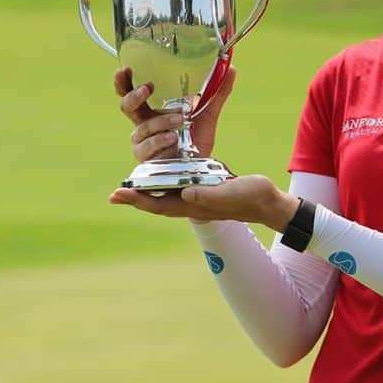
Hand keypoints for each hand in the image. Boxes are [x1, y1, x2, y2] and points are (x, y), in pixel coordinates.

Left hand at [108, 175, 299, 231]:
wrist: (267, 202)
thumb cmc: (250, 197)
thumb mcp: (230, 192)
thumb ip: (208, 194)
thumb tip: (185, 192)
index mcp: (194, 205)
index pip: (158, 204)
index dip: (137, 200)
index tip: (118, 193)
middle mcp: (191, 203)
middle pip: (156, 203)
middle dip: (135, 198)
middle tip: (115, 193)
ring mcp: (197, 198)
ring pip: (165, 196)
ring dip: (147, 192)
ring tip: (131, 186)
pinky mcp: (204, 190)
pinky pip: (178, 188)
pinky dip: (164, 183)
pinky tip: (161, 177)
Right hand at [114, 66, 236, 160]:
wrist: (199, 164)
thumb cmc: (195, 136)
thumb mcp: (208, 112)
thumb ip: (217, 91)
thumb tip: (231, 68)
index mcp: (151, 108)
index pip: (130, 91)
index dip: (124, 81)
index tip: (127, 69)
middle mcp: (142, 123)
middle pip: (125, 106)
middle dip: (134, 95)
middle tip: (147, 88)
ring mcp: (142, 141)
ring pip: (142, 127)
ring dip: (160, 121)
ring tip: (180, 119)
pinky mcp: (146, 157)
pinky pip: (147, 146)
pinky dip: (160, 140)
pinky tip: (173, 137)